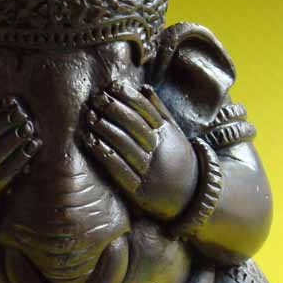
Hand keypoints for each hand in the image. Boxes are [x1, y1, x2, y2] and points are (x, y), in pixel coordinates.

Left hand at [82, 82, 197, 219]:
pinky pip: (121, 171)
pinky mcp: (139, 190)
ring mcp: (149, 170)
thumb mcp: (173, 133)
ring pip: (126, 146)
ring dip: (106, 130)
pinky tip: (93, 144)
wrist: (191, 196)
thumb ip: (159, 111)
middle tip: (96, 98)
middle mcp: (159, 151)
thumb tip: (144, 86)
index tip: (112, 85)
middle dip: (115, 110)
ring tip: (90, 117)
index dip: (130, 97)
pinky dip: (107, 157)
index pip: (147, 111)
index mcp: (166, 134)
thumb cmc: (176, 158)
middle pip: (135, 126)